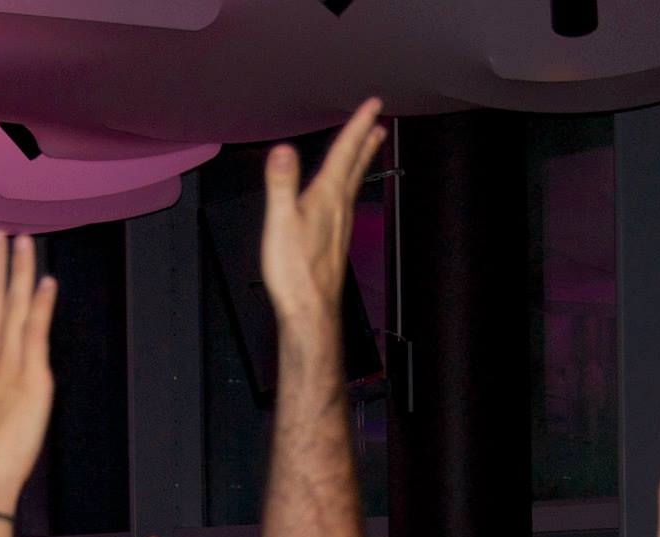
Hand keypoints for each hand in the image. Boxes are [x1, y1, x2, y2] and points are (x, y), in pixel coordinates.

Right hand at [260, 99, 384, 325]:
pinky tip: (342, 193)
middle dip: (365, 141)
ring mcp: (340, 225)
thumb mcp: (280, 222)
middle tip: (379, 122)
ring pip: (353, 183)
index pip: (345, 153)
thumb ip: (282, 184)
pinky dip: (348, 185)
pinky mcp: (336, 240)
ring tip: (369, 147)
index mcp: (327, 197)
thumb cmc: (295, 272)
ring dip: (361, 161)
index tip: (372, 104)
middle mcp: (339, 208)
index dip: (357, 125)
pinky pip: (345, 202)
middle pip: (356, 166)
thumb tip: (283, 149)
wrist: (310, 309)